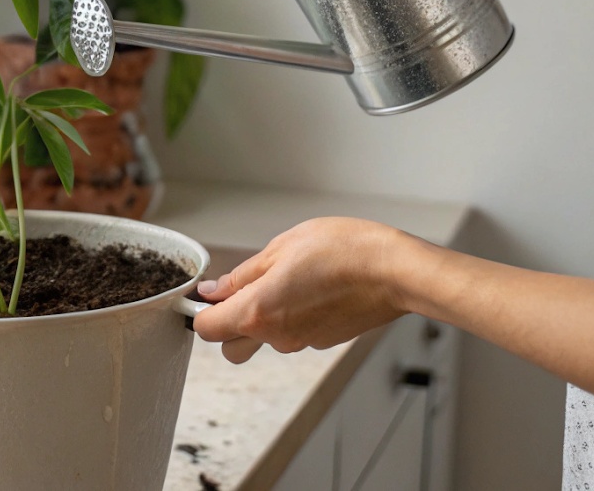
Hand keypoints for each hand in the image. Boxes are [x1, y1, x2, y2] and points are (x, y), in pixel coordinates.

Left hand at [192, 217, 418, 362]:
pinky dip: (294, 317)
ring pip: (265, 340)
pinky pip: (294, 334)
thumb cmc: (341, 251)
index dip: (199, 311)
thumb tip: (213, 292)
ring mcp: (301, 343)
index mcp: (257, 311)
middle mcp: (276, 336)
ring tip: (290, 279)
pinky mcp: (322, 342)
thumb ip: (243, 275)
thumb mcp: (282, 247)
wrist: (393, 272)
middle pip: (231, 347)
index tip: (207, 294)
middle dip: (228, 326)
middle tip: (245, 291)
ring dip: (264, 318)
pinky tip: (313, 289)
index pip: (206, 330)